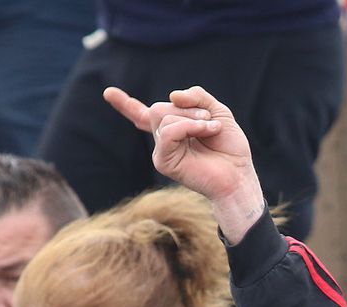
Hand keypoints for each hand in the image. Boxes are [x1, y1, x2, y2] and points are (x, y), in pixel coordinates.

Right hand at [103, 85, 266, 242]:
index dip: (126, 104)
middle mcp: (164, 140)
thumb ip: (196, 96)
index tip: (108, 93)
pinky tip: (205, 131)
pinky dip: (188, 126)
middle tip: (208, 120)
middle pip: (156, 108)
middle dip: (185, 108)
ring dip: (191, 117)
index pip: (143, 115)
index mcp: (173, 129)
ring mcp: (161, 152)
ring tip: (211, 128)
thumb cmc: (230, 147)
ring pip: (160, 115)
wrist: (238, 174)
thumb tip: (172, 96)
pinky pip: (167, 132)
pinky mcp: (163, 162)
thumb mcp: (217, 110)